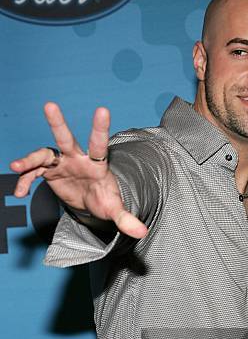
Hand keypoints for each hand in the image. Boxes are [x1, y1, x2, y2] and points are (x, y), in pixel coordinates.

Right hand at [9, 102, 147, 238]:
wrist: (91, 202)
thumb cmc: (105, 200)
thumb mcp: (115, 209)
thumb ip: (126, 219)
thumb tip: (142, 232)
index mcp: (97, 164)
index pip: (100, 145)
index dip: (100, 128)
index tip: (103, 110)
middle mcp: (78, 158)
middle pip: (66, 138)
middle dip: (58, 122)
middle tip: (50, 106)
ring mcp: (62, 163)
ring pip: (43, 154)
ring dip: (29, 159)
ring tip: (15, 167)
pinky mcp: (49, 171)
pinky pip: (33, 172)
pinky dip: (25, 180)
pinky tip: (20, 192)